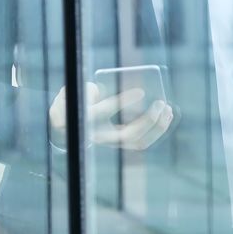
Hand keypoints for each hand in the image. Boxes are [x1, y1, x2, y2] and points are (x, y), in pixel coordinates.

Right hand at [49, 82, 172, 150]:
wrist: (65, 129)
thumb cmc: (70, 107)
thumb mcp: (69, 95)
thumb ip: (86, 91)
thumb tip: (100, 90)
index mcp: (85, 119)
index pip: (105, 112)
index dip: (123, 102)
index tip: (141, 92)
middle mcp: (99, 135)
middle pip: (128, 134)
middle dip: (148, 120)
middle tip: (161, 103)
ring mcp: (111, 142)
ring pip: (139, 142)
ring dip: (156, 127)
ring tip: (167, 110)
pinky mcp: (120, 142)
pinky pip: (142, 141)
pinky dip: (156, 130)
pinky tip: (164, 117)